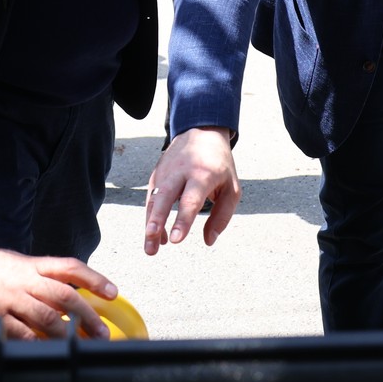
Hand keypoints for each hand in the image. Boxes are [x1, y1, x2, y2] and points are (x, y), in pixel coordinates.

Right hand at [0, 247, 113, 339]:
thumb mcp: (12, 263)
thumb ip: (36, 276)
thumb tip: (63, 292)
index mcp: (30, 265)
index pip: (70, 267)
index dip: (94, 279)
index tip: (113, 292)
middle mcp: (24, 280)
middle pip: (65, 297)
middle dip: (88, 317)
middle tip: (101, 333)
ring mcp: (9, 299)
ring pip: (48, 319)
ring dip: (68, 336)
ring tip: (80, 348)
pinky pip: (21, 335)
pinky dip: (37, 345)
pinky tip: (47, 352)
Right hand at [143, 127, 239, 253]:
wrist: (201, 131)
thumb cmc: (219, 165)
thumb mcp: (231, 187)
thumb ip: (222, 215)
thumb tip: (208, 241)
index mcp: (202, 174)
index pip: (190, 200)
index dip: (182, 220)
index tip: (176, 240)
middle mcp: (180, 172)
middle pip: (164, 197)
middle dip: (156, 220)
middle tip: (152, 239)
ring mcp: (165, 172)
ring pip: (153, 199)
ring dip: (150, 224)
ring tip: (151, 250)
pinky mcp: (157, 174)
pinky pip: (152, 198)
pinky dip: (152, 217)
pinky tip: (156, 236)